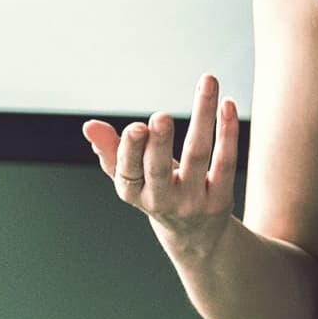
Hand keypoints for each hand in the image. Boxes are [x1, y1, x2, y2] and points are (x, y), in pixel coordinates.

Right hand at [83, 75, 239, 250]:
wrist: (197, 236)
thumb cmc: (160, 194)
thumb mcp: (133, 178)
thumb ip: (112, 151)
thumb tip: (89, 126)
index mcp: (135, 193)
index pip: (128, 172)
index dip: (130, 151)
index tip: (137, 127)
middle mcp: (162, 200)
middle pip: (159, 169)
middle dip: (159, 143)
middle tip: (161, 116)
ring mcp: (193, 201)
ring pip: (198, 154)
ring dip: (202, 115)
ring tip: (206, 81)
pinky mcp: (221, 199)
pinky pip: (225, 161)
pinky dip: (227, 131)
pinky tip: (227, 104)